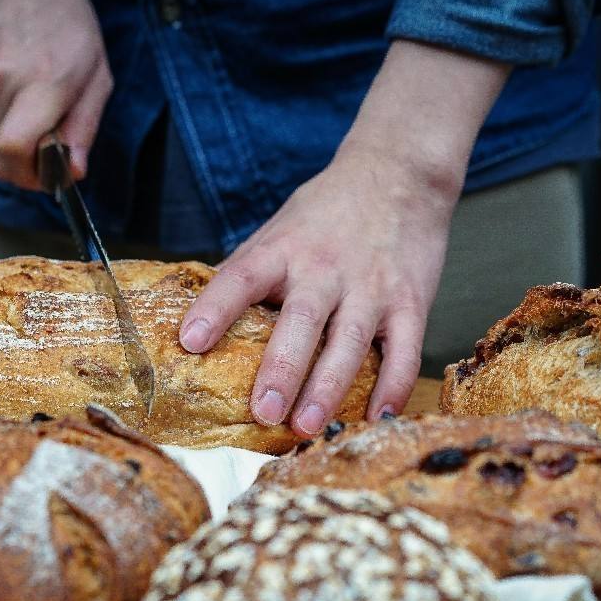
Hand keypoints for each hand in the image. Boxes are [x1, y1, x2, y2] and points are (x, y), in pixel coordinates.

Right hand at [0, 0, 111, 187]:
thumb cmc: (62, 27)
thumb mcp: (95, 75)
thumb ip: (84, 128)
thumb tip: (73, 173)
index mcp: (38, 82)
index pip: (13, 153)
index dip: (31, 176)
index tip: (49, 172)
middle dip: (24, 166)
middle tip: (43, 144)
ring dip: (4, 143)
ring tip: (21, 106)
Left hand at [179, 41, 509, 435]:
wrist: (399, 174)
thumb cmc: (326, 213)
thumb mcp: (278, 231)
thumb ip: (248, 274)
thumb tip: (197, 321)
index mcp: (283, 250)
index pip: (242, 278)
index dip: (214, 309)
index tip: (189, 342)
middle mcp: (325, 269)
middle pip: (300, 321)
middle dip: (282, 369)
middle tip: (264, 412)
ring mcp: (371, 287)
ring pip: (349, 344)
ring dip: (328, 389)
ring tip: (307, 426)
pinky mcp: (411, 301)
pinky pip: (403, 352)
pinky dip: (392, 388)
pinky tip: (377, 417)